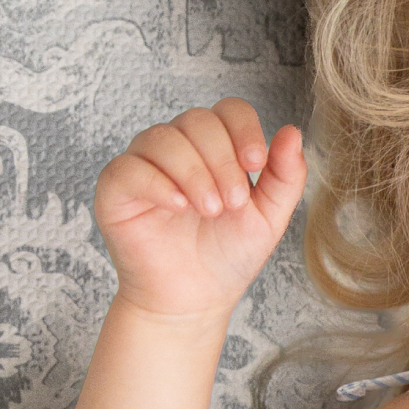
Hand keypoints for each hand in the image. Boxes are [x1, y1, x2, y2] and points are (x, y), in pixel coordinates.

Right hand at [94, 98, 306, 319]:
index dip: (244, 130)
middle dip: (221, 159)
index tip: (256, 164)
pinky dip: (157, 183)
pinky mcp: (115, 189)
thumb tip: (293, 131)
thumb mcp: (270, 216)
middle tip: (232, 203)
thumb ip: (286, 175)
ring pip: (163, 138)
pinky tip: (178, 206)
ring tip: (210, 210)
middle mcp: (177, 147)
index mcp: (215, 146)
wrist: (195, 298)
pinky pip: (129, 168)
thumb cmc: (228, 254)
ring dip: (194, 173)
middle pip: (197, 120)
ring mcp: (143, 164)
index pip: (228, 110)